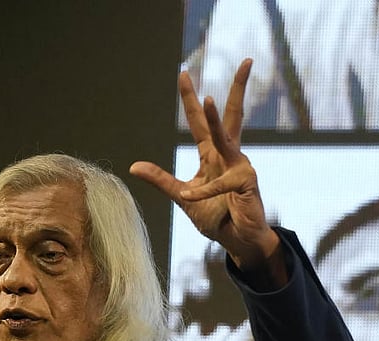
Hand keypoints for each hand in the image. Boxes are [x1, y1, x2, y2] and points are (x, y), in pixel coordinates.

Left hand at [130, 60, 282, 279]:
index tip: (183, 74)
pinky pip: (220, 183)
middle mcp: (228, 155)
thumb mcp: (182, 196)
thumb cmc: (216, 217)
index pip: (200, 122)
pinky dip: (202, 191)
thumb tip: (133, 166)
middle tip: (244, 61)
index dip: (191, 99)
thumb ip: (161, 180)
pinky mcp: (245, 183)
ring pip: (225, 139)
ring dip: (216, 121)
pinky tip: (189, 195)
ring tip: (208, 99)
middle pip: (229, 117)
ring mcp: (240, 166)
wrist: (238, 241)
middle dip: (236, 88)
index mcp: (212, 155)